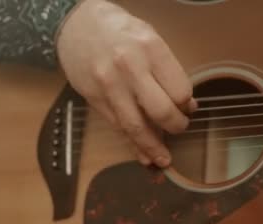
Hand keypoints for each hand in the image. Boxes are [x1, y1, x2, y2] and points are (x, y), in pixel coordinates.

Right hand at [56, 0, 196, 167]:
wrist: (74, 24)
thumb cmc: (117, 30)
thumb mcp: (149, 37)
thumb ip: (167, 69)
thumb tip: (185, 104)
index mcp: (150, 48)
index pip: (179, 90)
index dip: (187, 104)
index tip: (188, 108)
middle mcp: (129, 67)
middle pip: (161, 111)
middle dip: (176, 127)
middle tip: (180, 128)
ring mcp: (109, 85)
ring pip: (136, 126)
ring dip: (153, 147)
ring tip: (163, 159)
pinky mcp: (94, 98)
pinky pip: (117, 128)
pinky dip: (132, 144)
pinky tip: (142, 154)